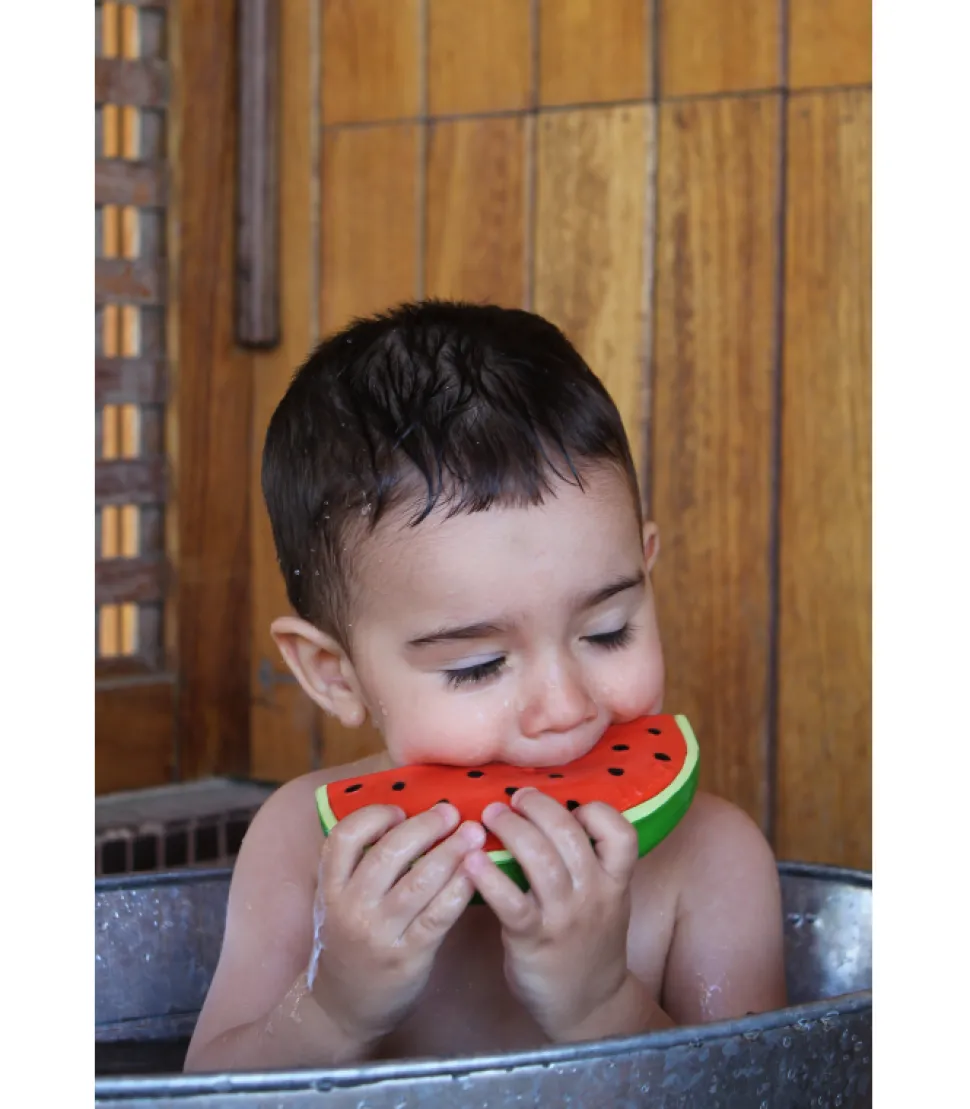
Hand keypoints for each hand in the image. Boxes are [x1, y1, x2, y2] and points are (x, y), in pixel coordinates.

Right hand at [309, 803, 484, 1046]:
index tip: (399, 811)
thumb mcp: (337, 903)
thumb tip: (408, 819)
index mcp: (330, 889)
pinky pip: (437, 915)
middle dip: (424, 826)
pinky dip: (458, 889)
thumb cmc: (347, 946)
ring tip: (473, 834)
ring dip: (450, 852)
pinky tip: (475, 872)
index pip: (343, 838)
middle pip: (387, 854)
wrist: (340, 1011)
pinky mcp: (407, 957)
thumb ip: (360, 868)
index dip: (373, 816)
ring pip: (418, 882)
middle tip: (450, 812)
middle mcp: (350, 908)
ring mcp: (379, 934)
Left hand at [463, 788, 638, 1040]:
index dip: (597, 811)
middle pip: (570, 835)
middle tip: (514, 797)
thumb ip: (588, 861)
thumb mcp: (606, 899)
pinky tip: (471, 861)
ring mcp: (564, 918)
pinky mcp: (533, 939)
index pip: (621, 833)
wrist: (589, 1004)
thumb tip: (548, 811)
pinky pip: (511, 902)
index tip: (571, 805)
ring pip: (541, 860)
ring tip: (490, 815)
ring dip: (512, 830)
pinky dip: (489, 877)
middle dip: (538, 807)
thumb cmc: (588, 940)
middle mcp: (593, 894)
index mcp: (614, 881)